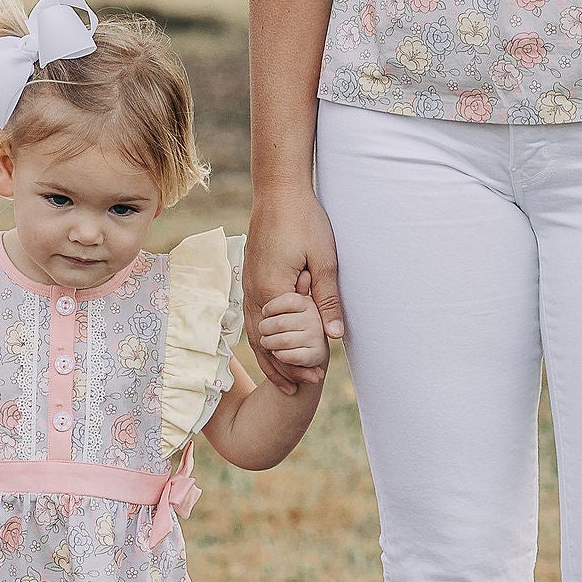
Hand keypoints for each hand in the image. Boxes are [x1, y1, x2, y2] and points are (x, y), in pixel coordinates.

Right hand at [245, 187, 343, 391]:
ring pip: (254, 332)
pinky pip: (252, 318)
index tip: (315, 379)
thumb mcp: (324, 259)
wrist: (279, 191)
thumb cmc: (304, 220)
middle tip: (302, 390)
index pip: (283, 339)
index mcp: (271, 290)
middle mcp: (253, 292)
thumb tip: (334, 335)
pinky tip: (272, 343)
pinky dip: (263, 337)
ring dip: (270, 356)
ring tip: (285, 379)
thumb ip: (327, 298)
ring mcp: (247, 284)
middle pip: (263, 342)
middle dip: (282, 368)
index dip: (298, 363)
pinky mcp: (249, 277)